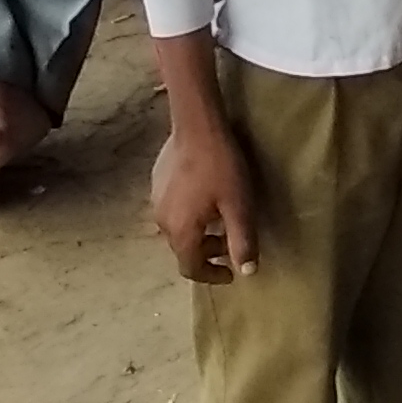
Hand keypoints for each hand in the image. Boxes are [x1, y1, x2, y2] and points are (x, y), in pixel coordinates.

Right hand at [152, 119, 262, 282]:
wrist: (197, 126)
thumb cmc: (221, 168)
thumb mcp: (239, 206)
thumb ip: (242, 241)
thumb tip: (246, 272)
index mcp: (181, 231)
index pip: (191, 268)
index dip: (211, 276)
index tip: (230, 274)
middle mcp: (163, 221)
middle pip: (182, 250)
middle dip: (206, 254)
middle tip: (228, 246)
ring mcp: (155, 202)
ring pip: (177, 231)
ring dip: (198, 235)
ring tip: (220, 224)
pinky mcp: (156, 185)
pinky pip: (173, 212)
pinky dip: (190, 218)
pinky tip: (205, 201)